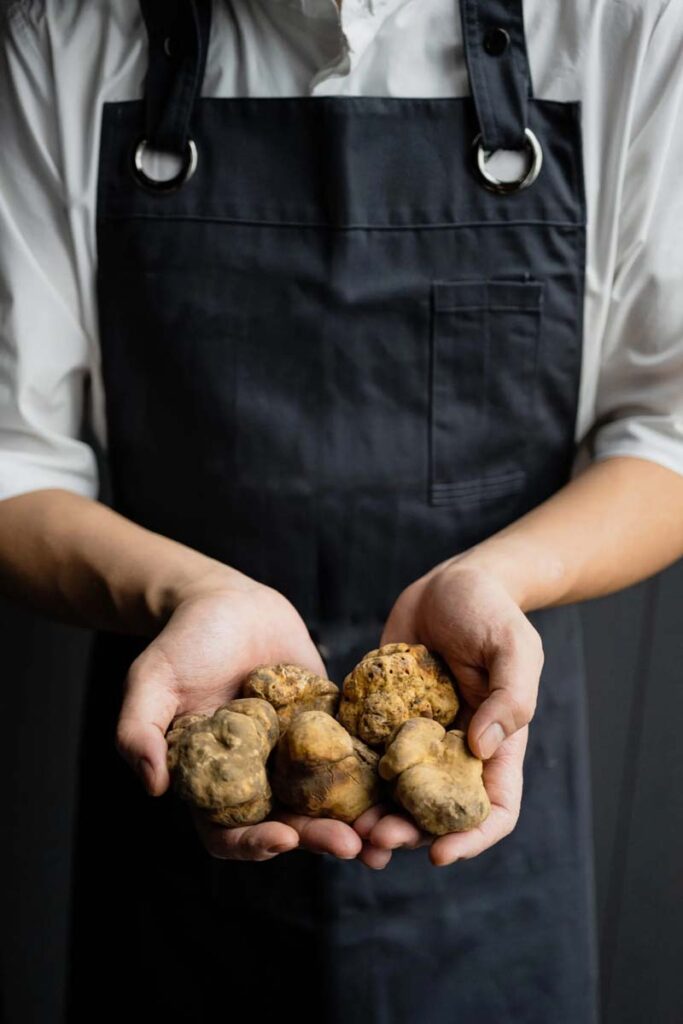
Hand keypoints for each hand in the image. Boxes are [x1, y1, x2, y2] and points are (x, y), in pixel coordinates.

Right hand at [115, 571, 362, 862]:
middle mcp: (258, 776)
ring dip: (356, 820)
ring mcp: (295, 753)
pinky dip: (375, 773)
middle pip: (289, 823)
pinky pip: (354, 753)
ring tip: (384, 834)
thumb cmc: (181, 641)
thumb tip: (152, 786)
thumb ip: (140, 732)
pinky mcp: (328, 724)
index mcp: (213, 780)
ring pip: (327, 798)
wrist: (227, 600)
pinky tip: (401, 783)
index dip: (254, 843)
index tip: (282, 839)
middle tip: (351, 846)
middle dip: (319, 838)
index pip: (229, 831)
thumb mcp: (150, 681)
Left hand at [355, 561, 541, 865]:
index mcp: (496, 742)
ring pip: (396, 794)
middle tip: (375, 840)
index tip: (439, 854)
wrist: (448, 581)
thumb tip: (481, 747)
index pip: (494, 808)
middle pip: (436, 812)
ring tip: (347, 829)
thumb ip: (511, 695)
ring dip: (375, 817)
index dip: (471, 838)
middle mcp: (454, 747)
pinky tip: (326, 790)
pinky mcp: (382, 716)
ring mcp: (416, 735)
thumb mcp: (513, 645)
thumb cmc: (490, 609)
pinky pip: (365, 756)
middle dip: (409, 833)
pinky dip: (350, 780)